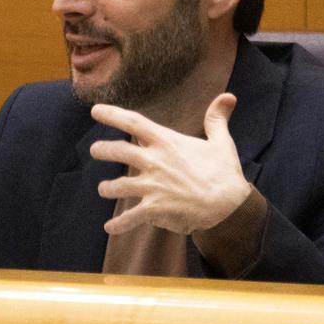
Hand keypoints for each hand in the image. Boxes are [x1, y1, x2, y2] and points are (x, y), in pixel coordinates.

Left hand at [89, 93, 251, 235]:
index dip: (112, 115)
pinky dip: (118, 224)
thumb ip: (216, 119)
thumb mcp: (221, 142)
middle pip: (118, 151)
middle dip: (102, 149)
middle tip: (94, 150)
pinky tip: (109, 228)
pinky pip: (130, 217)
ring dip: (107, 188)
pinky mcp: (154, 208)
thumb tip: (229, 96)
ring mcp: (152, 186)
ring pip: (118, 186)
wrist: (228, 205)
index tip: (95, 110)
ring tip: (103, 189)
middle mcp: (154, 162)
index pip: (133, 123)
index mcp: (166, 142)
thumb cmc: (224, 173)